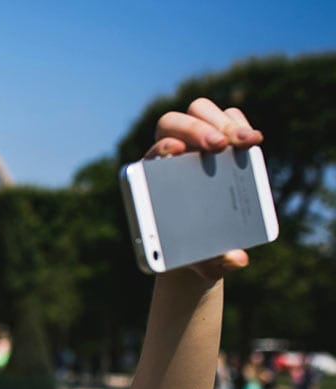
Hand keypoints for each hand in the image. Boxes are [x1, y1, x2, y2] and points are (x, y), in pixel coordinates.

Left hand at [146, 98, 262, 280]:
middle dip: (195, 130)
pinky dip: (239, 122)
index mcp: (153, 181)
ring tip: (245, 142)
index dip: (160, 150)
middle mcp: (170, 152)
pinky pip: (226, 116)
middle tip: (219, 146)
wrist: (205, 240)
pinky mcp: (220, 134)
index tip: (175, 151)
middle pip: (172, 124)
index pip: (150, 155)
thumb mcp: (204, 259)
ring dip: (222, 122)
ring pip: (199, 112)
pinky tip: (253, 139)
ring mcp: (195, 140)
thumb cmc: (195, 250)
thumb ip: (216, 260)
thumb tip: (238, 259)